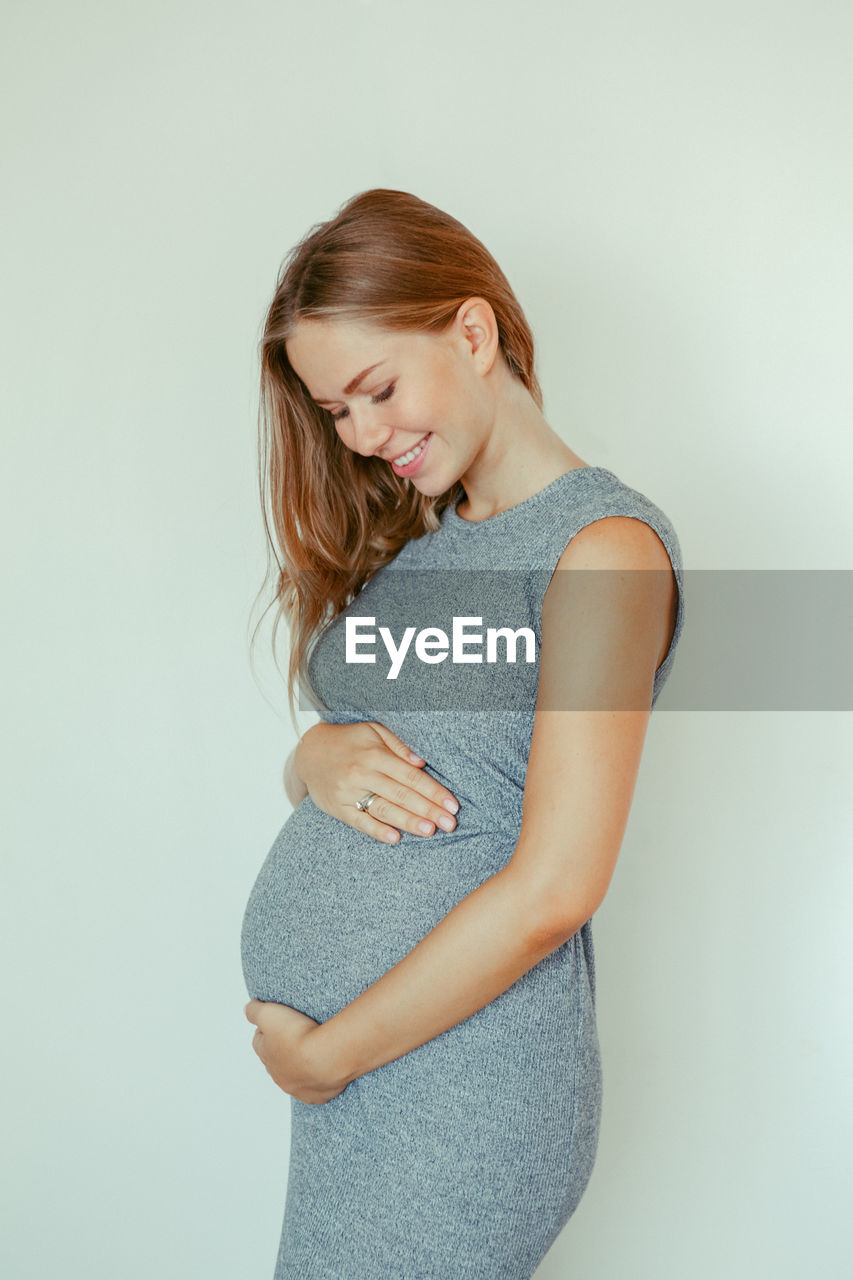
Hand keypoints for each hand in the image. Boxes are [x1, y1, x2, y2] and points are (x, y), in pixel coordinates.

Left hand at [244, 1000, 347, 1104]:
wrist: (326, 1056)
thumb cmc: (299, 1036)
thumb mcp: (269, 1012)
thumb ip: (254, 1010)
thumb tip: (248, 1009)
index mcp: (266, 1056)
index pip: (259, 1042)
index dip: (266, 1030)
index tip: (275, 1021)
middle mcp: (279, 1076)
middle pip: (276, 1061)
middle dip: (283, 1049)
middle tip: (296, 1034)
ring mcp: (298, 1088)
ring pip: (295, 1077)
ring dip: (300, 1065)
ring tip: (313, 1050)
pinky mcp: (317, 1096)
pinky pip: (315, 1090)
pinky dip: (317, 1080)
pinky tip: (324, 1068)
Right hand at [294, 721, 459, 844]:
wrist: (309, 752)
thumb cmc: (350, 741)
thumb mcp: (374, 732)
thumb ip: (399, 747)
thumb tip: (422, 763)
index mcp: (375, 754)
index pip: (411, 776)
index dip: (433, 791)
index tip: (452, 804)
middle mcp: (362, 773)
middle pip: (401, 794)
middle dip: (428, 810)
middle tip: (450, 824)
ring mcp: (348, 792)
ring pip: (383, 809)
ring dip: (408, 822)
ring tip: (430, 831)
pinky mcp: (338, 807)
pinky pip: (359, 822)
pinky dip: (377, 830)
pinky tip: (395, 838)